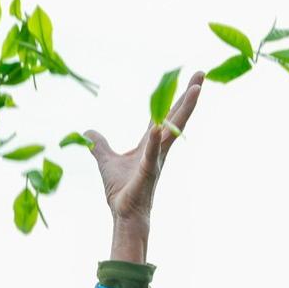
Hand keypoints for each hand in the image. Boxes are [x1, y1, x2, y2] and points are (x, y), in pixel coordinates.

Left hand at [83, 70, 204, 263]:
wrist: (124, 214)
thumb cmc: (121, 190)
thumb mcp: (105, 161)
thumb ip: (99, 145)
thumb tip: (87, 132)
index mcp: (150, 143)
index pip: (164, 115)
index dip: (175, 97)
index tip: (189, 80)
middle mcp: (158, 148)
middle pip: (175, 116)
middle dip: (188, 95)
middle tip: (201, 73)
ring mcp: (155, 159)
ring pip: (171, 130)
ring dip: (183, 109)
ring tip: (195, 89)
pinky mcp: (147, 172)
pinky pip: (151, 154)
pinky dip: (153, 141)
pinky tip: (157, 127)